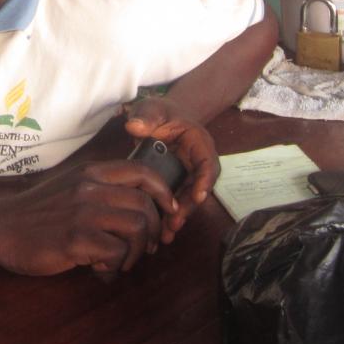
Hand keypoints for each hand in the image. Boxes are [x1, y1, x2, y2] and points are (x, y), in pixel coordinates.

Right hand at [0, 160, 181, 276]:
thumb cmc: (36, 212)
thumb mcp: (69, 186)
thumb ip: (99, 189)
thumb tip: (136, 205)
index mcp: (91, 173)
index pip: (142, 172)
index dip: (163, 192)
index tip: (168, 211)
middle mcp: (90, 188)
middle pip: (145, 205)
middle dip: (155, 231)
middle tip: (146, 248)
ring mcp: (82, 213)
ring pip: (137, 227)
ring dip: (137, 251)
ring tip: (123, 261)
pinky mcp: (75, 240)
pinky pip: (117, 251)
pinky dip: (116, 263)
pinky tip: (101, 267)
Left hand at [123, 95, 220, 242]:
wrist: (157, 118)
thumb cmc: (159, 112)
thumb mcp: (152, 108)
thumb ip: (145, 116)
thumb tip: (135, 127)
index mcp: (199, 144)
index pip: (208, 164)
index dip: (205, 181)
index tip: (198, 197)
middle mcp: (197, 163)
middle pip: (199, 189)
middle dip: (188, 207)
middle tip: (174, 223)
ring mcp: (187, 175)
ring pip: (188, 200)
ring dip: (179, 217)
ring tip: (166, 235)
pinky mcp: (176, 184)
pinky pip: (176, 201)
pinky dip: (169, 216)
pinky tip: (160, 232)